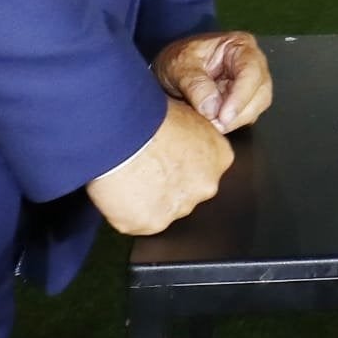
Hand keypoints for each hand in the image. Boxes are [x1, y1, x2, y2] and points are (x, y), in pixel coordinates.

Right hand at [85, 97, 232, 234]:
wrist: (121, 134)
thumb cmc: (149, 116)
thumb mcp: (184, 113)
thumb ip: (193, 133)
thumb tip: (184, 136)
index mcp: (219, 156)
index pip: (207, 166)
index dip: (183, 161)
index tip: (167, 155)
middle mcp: (206, 186)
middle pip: (189, 191)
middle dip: (169, 183)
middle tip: (146, 166)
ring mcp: (179, 208)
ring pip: (164, 209)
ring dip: (149, 198)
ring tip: (128, 176)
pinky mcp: (151, 224)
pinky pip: (138, 221)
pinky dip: (127, 210)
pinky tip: (118, 191)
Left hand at [152, 31, 272, 133]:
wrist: (172, 67)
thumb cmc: (179, 58)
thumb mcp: (179, 66)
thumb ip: (195, 85)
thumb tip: (213, 109)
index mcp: (240, 46)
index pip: (251, 72)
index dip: (240, 97)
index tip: (223, 116)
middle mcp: (252, 64)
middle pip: (260, 93)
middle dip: (238, 113)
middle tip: (213, 125)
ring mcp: (250, 83)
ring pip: (255, 108)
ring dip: (234, 121)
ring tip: (210, 124)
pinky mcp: (244, 101)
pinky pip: (245, 117)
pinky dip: (230, 124)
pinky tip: (213, 123)